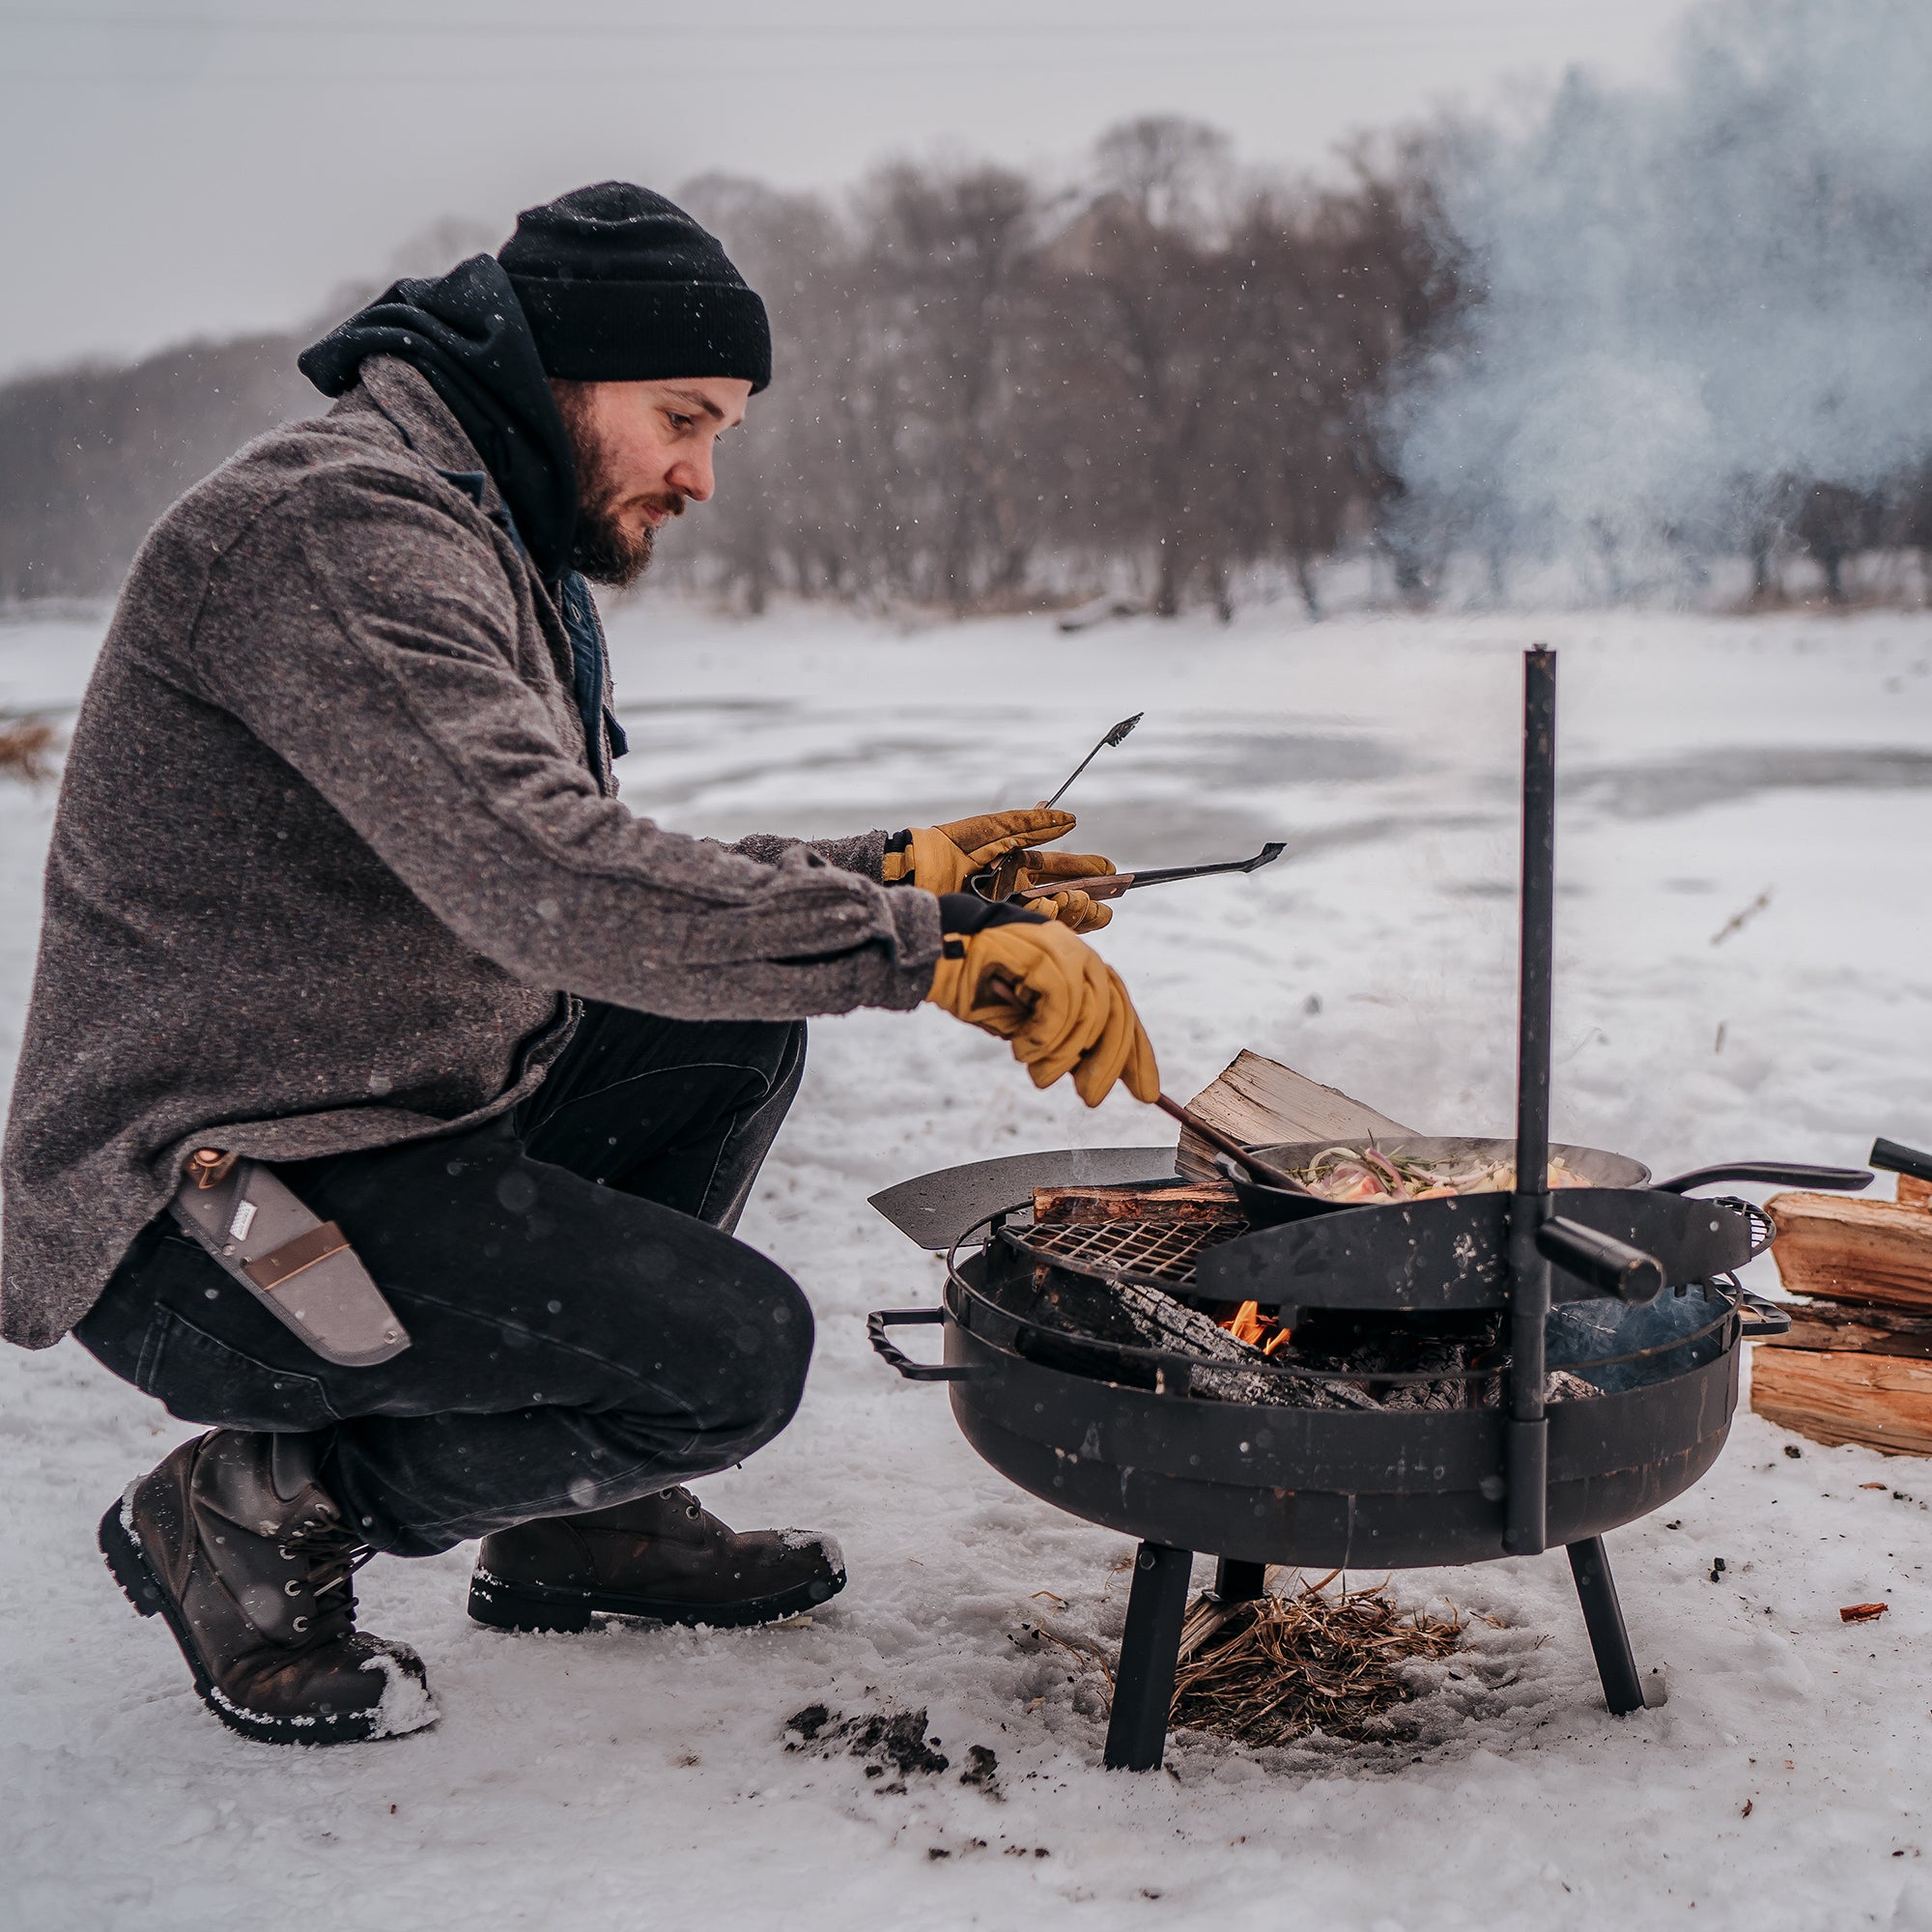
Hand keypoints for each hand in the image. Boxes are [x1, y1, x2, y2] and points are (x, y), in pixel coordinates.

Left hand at [883, 809, 1114, 924]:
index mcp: (1017, 868)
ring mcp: (1007, 911)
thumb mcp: (996, 830)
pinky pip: (1028, 925)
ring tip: (1085, 904)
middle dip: (1087, 900)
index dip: (1086, 873)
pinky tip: (1053, 906)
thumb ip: (1031, 824)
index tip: (1112, 874)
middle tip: (1109, 901)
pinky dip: (1044, 916)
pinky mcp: (997, 928)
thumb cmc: (950, 847)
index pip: (1059, 872)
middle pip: (1062, 898)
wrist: (914, 871)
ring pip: (1049, 916)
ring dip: (1072, 911)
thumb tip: (1069, 819)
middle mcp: (1016, 892)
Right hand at [926, 896, 1158, 1107]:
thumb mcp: (1022, 1024)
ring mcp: (1057, 944)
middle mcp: (1073, 948)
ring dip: (1064, 1052)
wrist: (924, 957)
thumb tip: (1092, 1075)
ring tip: (1038, 1073)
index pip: (1119, 1006)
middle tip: (1090, 1098)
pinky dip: (1046, 1033)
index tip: (1145, 1093)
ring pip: (1090, 1007)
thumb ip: (1059, 1041)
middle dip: (1110, 1060)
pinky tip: (1023, 1049)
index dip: (1136, 1051)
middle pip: (1114, 1007)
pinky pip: (1061, 1000)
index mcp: (1074, 963)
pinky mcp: (1038, 949)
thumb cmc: (969, 988)